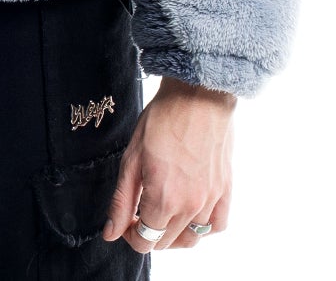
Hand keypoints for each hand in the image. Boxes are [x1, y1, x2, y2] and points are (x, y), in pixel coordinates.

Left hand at [101, 76, 235, 252]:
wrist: (197, 95)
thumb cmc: (162, 119)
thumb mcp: (131, 158)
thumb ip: (121, 200)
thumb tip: (110, 233)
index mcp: (164, 200)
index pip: (145, 241)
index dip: (130, 235)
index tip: (126, 220)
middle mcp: (190, 206)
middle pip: (166, 241)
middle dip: (148, 232)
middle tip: (140, 210)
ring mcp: (211, 200)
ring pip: (192, 238)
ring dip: (173, 233)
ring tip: (164, 214)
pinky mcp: (225, 189)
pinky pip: (217, 225)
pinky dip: (204, 227)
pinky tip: (191, 213)